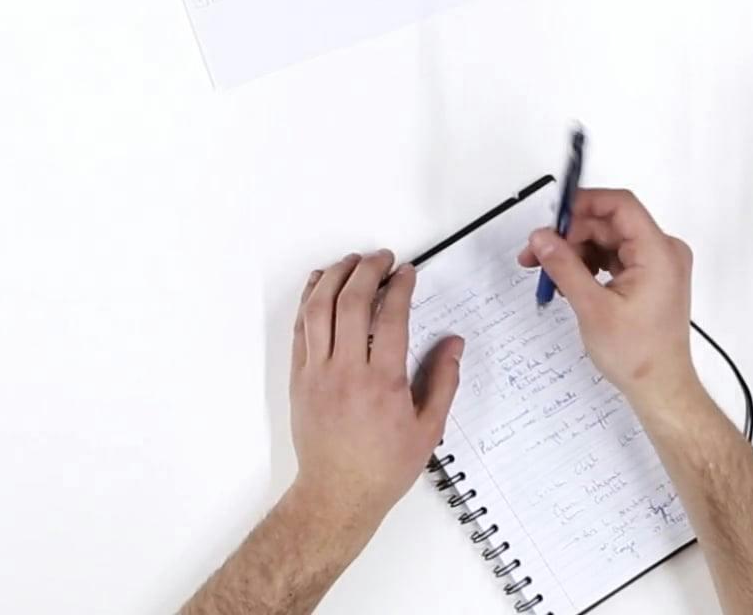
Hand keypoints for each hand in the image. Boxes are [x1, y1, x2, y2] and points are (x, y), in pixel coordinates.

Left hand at [288, 250, 462, 538]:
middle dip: (367, 270)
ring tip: (351, 262)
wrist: (337, 494)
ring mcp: (316, 372)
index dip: (400, 286)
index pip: (390, 316)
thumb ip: (444, 381)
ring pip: (318, 308)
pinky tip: (319, 285)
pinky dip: (308, 300)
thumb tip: (454, 344)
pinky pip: (300, 328)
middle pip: (351, 302)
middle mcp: (346, 371)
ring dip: (334, 277)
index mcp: (382, 382)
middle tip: (382, 258)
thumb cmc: (384, 467)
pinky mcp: (298, 378)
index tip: (407, 272)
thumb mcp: (429, 430)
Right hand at [519, 190, 698, 409]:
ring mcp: (657, 264)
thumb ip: (564, 266)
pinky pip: (613, 255)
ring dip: (575, 251)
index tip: (553, 216)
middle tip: (538, 252)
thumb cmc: (639, 355)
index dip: (583, 204)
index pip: (620, 205)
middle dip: (570, 235)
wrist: (659, 386)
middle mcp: (663, 252)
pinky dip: (588, 264)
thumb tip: (542, 238)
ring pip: (607, 239)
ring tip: (551, 274)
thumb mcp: (592, 307)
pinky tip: (570, 281)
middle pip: (608, 223)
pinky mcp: (648, 276)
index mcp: (659, 253)